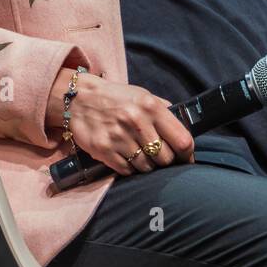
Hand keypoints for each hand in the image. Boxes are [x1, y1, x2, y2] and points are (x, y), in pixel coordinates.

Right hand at [47, 70, 195, 175]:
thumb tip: (184, 130)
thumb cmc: (115, 98)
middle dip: (165, 161)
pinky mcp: (104, 150)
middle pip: (165, 158)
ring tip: (140, 154)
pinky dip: (130, 167)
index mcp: (150, 107)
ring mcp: (119, 137)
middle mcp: (136, 122)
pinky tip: (126, 156)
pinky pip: (127, 170)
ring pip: (147, 167)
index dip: (187, 154)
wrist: (79, 99)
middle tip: (159, 157)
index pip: (182, 140)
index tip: (185, 159)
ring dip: (147, 165)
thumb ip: (164, 111)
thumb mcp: (143, 95)